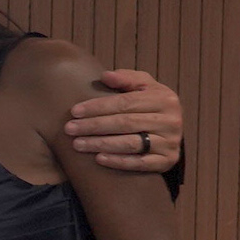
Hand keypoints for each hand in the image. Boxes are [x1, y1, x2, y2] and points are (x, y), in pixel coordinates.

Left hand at [64, 68, 183, 173]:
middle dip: (94, 126)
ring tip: (77, 144)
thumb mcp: (143, 87)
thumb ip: (126, 79)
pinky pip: (140, 163)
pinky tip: (98, 159)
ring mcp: (170, 142)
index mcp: (165, 99)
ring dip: (100, 144)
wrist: (170, 131)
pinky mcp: (167, 161)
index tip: (74, 111)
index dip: (98, 107)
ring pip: (130, 144)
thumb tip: (105, 75)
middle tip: (69, 129)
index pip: (125, 102)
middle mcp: (171, 120)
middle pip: (125, 123)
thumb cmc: (149, 105)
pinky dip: (118, 161)